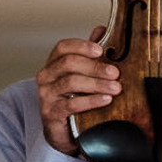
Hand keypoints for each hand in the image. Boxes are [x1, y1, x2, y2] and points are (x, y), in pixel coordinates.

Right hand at [36, 32, 119, 154]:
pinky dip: (91, 101)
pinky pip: (71, 104)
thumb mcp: (82, 75)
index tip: (101, 50)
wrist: (62, 131)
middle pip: (68, 63)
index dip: (82, 46)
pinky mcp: (50, 113)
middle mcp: (45, 77)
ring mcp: (45, 95)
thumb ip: (90, 54)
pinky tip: (106, 100)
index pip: (63, 47)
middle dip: (95, 67)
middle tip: (115, 73)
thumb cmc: (72, 100)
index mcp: (53, 64)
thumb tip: (102, 29)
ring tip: (115, 88)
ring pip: (71, 83)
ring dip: (96, 84)